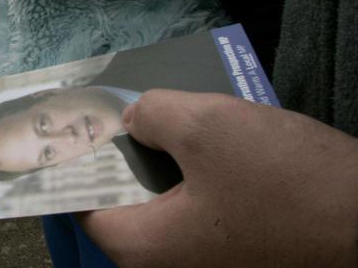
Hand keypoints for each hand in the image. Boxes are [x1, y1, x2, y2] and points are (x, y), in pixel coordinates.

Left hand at [76, 90, 357, 266]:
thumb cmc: (288, 183)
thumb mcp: (207, 126)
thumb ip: (151, 115)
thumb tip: (133, 121)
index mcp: (145, 248)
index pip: (83, 205)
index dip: (78, 161)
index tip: (77, 126)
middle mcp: (171, 267)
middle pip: (126, 204)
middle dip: (122, 156)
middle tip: (120, 112)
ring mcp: (211, 264)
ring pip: (168, 206)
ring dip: (164, 163)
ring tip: (162, 118)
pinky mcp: (246, 254)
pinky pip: (203, 213)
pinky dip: (197, 178)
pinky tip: (207, 143)